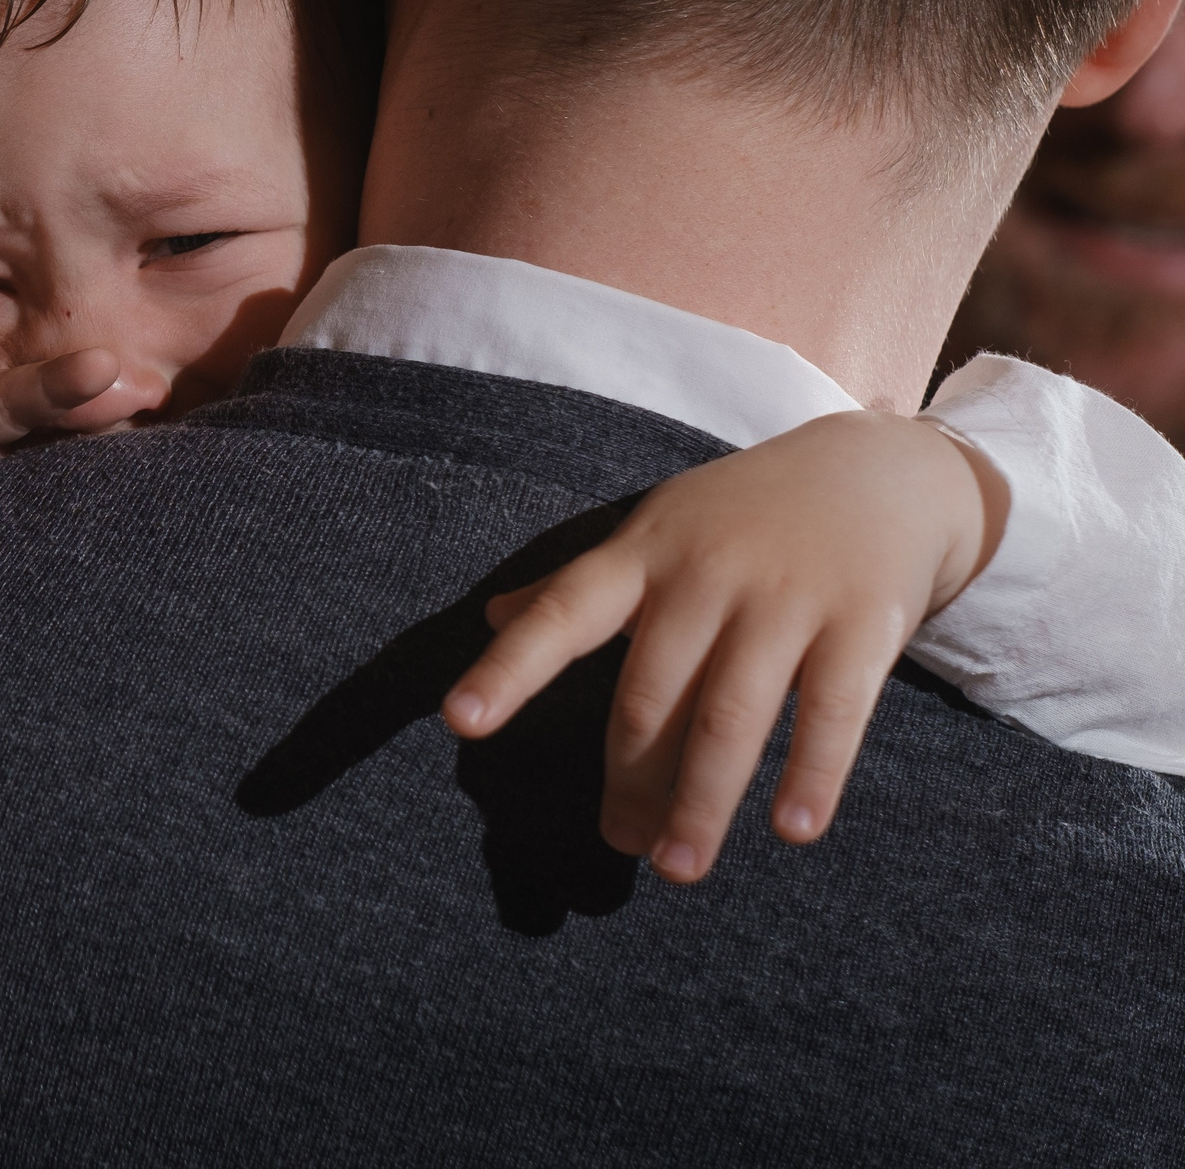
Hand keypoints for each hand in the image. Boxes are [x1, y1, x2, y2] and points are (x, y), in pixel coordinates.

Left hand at [439, 410, 1004, 883]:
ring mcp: (786, 597)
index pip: (561, 615)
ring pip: (730, 715)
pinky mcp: (864, 622)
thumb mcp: (655, 533)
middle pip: (652, 694)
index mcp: (642, 556)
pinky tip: (791, 830)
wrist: (879, 472)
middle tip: (621, 844)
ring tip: (678, 866)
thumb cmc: (741, 516)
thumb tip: (492, 616)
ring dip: (702, 800)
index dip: (509, 670)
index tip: (459, 721)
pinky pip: (833, 711)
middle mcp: (705, 575)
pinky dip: (811, 774)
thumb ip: (578, 585)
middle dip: (631, 779)